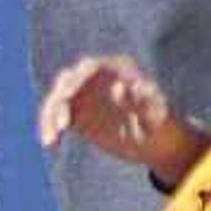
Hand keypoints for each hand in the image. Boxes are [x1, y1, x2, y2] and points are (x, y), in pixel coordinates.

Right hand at [35, 54, 199, 175]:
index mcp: (116, 69)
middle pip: (68, 82)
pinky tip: (50, 143)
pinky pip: (55, 116)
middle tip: (62, 125)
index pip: (89, 67)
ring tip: (50, 140)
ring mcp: (83, 94)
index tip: (66, 97)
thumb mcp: (155, 114)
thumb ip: (141, 99)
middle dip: (59, 101)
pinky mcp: (76, 113)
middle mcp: (95, 77)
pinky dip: (49, 128)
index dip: (75, 80)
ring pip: (57, 100)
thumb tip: (122, 87)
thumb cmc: (160, 123)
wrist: (156, 143)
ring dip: (49, 118)